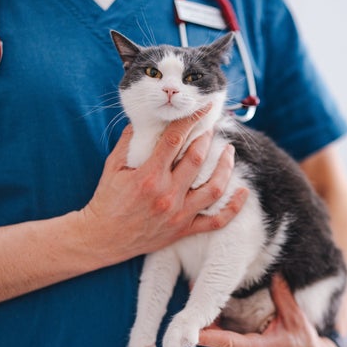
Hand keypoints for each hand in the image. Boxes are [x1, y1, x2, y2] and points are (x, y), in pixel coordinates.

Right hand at [78, 109, 247, 264]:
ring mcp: (178, 215)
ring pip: (214, 188)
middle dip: (207, 138)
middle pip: (197, 159)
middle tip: (212, 127)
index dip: (191, 120)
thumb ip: (130, 141)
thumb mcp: (113, 166)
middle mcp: (167, 195)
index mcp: (149, 176)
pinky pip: (216, 221)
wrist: (102, 238)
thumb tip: (145, 118)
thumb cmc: (106, 200)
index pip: (175, 139)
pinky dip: (233, 207)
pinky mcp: (184, 230)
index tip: (202, 108)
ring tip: (229, 152)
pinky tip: (243, 192)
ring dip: (226, 167)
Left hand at [198, 276, 340, 346]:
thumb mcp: (297, 320)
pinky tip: (213, 313)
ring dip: (209, 324)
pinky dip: (217, 331)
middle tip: (194, 291)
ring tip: (201, 298)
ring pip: (217, 344)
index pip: (228, 343)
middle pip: (216, 340)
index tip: (190, 329)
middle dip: (203, 319)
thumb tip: (275, 274)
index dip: (208, 336)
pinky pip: (222, 346)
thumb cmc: (303, 346)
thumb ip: (284, 297)